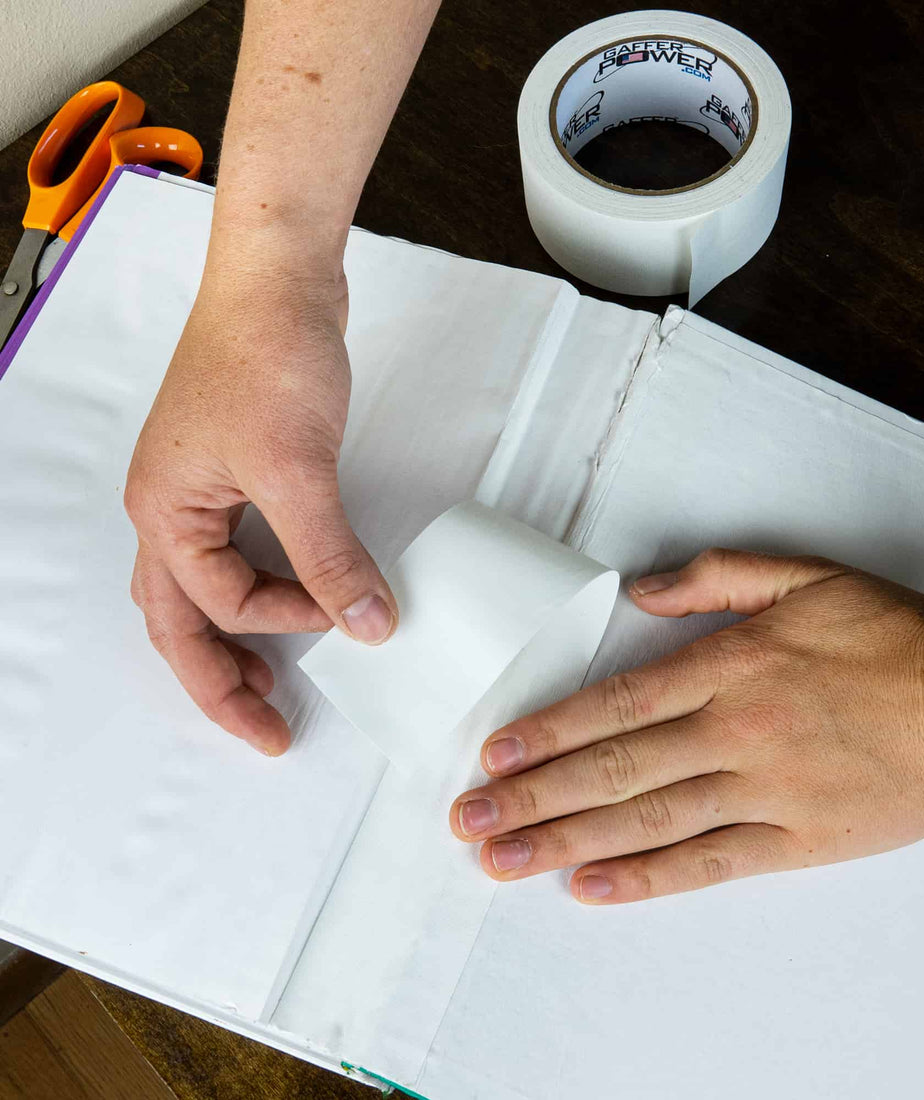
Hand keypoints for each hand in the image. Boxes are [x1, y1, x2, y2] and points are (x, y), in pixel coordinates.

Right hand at [124, 268, 396, 755]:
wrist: (280, 280)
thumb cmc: (266, 355)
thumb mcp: (298, 470)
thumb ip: (329, 555)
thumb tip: (365, 623)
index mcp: (164, 511)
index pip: (220, 603)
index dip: (288, 618)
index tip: (346, 611)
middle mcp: (169, 507)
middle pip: (180, 621)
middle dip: (219, 681)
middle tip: (263, 729)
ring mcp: (198, 488)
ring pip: (201, 590)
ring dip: (231, 638)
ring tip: (265, 680)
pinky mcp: (235, 470)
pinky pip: (236, 550)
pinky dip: (259, 586)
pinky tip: (288, 596)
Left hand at [450, 548, 923, 903]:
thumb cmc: (893, 639)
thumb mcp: (805, 578)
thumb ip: (713, 578)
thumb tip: (637, 591)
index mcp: (732, 665)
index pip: (617, 705)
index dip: (548, 731)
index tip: (493, 754)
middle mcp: (738, 730)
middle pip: (614, 769)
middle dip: (532, 797)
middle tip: (470, 820)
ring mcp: (767, 790)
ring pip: (648, 820)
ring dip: (568, 842)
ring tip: (506, 860)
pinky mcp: (798, 838)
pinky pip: (711, 862)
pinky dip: (648, 878)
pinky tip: (593, 887)